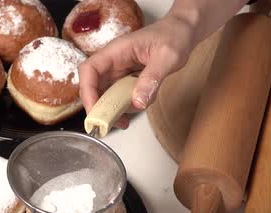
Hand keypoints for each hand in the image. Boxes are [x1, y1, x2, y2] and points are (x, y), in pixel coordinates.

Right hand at [78, 14, 197, 128]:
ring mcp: (119, 71)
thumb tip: (138, 103)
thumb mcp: (167, 57)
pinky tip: (136, 109)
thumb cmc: (174, 36)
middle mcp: (113, 62)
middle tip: (110, 123)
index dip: (87, 91)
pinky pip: (119, 96)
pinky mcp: (127, 79)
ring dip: (111, 109)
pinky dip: (124, 107)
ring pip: (105, 94)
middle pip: (93, 86)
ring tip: (124, 122)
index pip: (89, 70)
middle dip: (98, 106)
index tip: (95, 110)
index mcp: (116, 51)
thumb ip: (152, 78)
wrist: (183, 31)